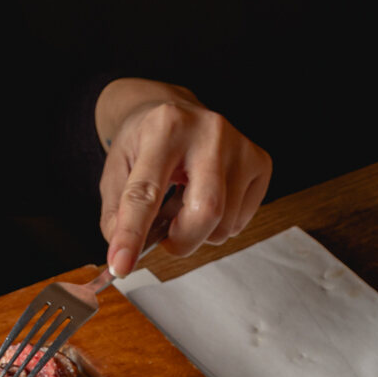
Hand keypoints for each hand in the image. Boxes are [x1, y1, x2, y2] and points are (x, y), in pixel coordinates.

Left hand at [97, 79, 271, 278]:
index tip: (121, 266)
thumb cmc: (147, 141)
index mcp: (165, 128)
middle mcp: (209, 131)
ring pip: (225, 224)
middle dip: (183, 241)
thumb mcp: (117, 170)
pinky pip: (241, 221)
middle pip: (206, 211)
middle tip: (167, 239)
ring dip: (199, 232)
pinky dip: (219, 224)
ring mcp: (240, 146)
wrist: (178, 110)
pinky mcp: (260, 162)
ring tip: (185, 205)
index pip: (147, 192)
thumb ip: (117, 213)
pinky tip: (206, 198)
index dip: (132, 233)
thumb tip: (124, 255)